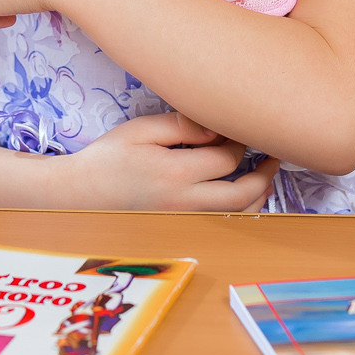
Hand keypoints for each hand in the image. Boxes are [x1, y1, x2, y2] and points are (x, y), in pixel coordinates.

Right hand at [62, 113, 279, 212]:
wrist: (80, 194)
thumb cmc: (108, 158)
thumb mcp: (140, 130)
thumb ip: (180, 127)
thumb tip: (217, 126)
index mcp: (175, 173)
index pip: (227, 159)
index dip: (241, 141)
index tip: (239, 127)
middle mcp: (184, 202)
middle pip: (242, 194)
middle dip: (264, 174)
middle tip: (274, 154)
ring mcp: (183, 220)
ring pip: (236, 216)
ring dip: (257, 195)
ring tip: (265, 175)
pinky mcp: (180, 227)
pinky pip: (221, 223)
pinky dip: (239, 210)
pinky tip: (242, 194)